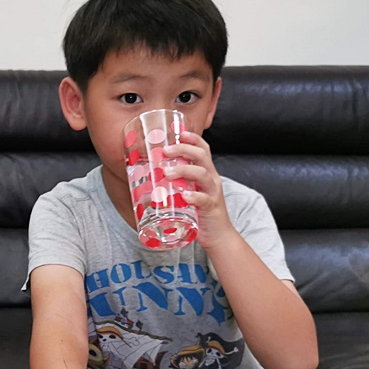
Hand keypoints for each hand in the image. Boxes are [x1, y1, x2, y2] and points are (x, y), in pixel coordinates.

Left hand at [162, 131, 237, 249]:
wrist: (218, 236)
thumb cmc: (199, 213)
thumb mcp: (188, 193)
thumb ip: (176, 184)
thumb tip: (150, 178)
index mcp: (206, 173)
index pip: (203, 150)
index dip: (193, 139)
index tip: (179, 132)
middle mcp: (211, 179)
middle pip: (201, 156)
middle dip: (183, 150)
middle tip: (165, 151)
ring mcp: (212, 193)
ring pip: (202, 174)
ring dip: (184, 170)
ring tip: (167, 172)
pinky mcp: (211, 208)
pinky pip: (204, 199)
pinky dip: (194, 196)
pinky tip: (184, 195)